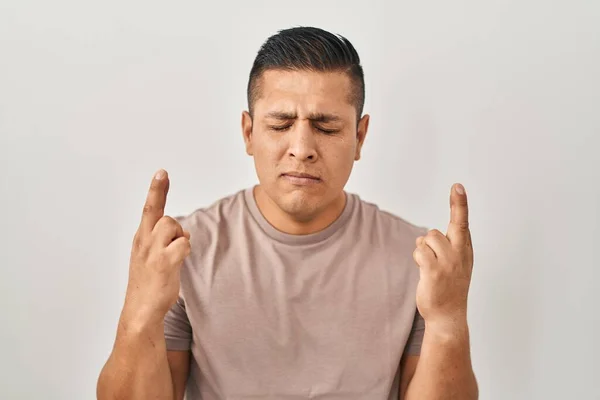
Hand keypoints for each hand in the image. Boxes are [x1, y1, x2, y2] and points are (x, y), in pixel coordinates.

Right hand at [124, 169, 190, 324]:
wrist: (141, 310)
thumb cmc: (148, 283)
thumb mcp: (150, 256)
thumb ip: (162, 240)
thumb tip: (181, 233)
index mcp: (140, 238)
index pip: (149, 208)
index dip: (156, 190)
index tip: (162, 172)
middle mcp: (143, 241)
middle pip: (164, 216)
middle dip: (175, 228)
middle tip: (174, 245)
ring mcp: (152, 251)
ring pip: (174, 227)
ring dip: (180, 239)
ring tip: (172, 258)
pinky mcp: (163, 262)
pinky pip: (183, 244)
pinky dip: (185, 250)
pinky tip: (177, 264)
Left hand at [413, 183, 473, 330]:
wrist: (448, 317)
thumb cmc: (449, 289)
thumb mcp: (456, 265)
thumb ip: (448, 248)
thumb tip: (427, 237)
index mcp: (466, 250)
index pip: (463, 222)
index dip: (459, 203)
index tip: (458, 186)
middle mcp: (460, 254)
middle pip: (449, 225)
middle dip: (453, 211)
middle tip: (456, 192)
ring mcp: (448, 262)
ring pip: (428, 238)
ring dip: (423, 248)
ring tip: (430, 265)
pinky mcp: (435, 271)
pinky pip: (420, 252)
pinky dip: (418, 258)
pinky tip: (424, 270)